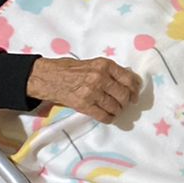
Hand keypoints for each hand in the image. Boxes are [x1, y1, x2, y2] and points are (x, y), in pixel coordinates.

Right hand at [26, 57, 140, 122]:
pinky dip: (109, 118)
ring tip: (115, 110)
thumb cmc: (69, 69)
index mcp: (104, 65)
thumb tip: (127, 82)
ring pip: (115, 107)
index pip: (129, 79)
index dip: (135, 89)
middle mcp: (100, 78)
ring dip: (117, 111)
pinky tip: (108, 117)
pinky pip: (103, 116)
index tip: (135, 95)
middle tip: (124, 104)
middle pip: (124, 95)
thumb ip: (109, 72)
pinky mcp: (84, 105)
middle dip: (126, 102)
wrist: (48, 77)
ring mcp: (92, 92)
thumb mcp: (93, 64)